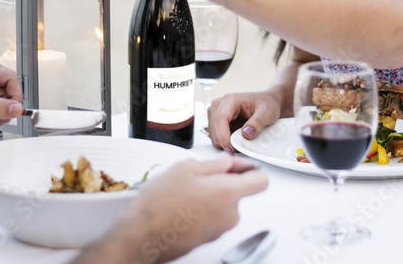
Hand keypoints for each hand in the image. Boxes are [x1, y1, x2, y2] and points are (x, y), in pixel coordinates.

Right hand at [73, 157, 267, 263]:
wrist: (142, 235)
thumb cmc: (160, 204)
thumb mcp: (186, 168)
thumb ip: (214, 164)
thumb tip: (227, 163)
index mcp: (229, 193)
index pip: (261, 181)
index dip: (251, 170)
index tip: (240, 166)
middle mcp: (230, 215)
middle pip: (238, 193)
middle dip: (221, 182)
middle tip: (197, 176)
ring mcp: (219, 230)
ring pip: (222, 206)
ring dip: (209, 196)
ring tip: (183, 192)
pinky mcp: (207, 239)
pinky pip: (211, 218)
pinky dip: (201, 210)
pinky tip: (181, 206)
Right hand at [207, 91, 281, 152]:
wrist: (266, 102)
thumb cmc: (266, 104)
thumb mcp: (267, 112)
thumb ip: (257, 123)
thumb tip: (246, 133)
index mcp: (230, 100)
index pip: (220, 119)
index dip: (223, 136)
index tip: (231, 149)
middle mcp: (219, 105)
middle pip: (214, 129)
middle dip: (225, 142)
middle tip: (241, 149)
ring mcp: (216, 113)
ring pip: (214, 135)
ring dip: (225, 143)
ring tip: (241, 142)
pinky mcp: (217, 121)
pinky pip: (217, 136)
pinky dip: (226, 142)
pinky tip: (237, 140)